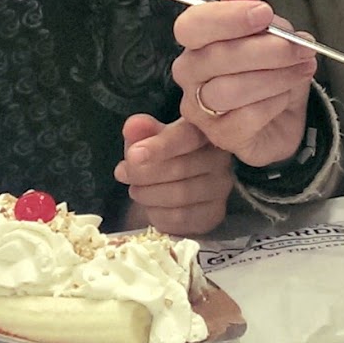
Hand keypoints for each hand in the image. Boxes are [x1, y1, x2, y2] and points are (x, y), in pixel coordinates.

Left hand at [113, 115, 232, 234]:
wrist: (173, 187)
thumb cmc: (162, 157)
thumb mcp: (148, 139)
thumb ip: (140, 131)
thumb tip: (133, 126)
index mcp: (204, 131)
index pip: (187, 137)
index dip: (160, 146)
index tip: (133, 155)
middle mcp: (220, 158)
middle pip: (181, 168)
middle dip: (144, 173)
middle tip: (122, 173)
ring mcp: (221, 187)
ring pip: (180, 194)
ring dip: (148, 194)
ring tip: (135, 189)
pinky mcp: (215, 213)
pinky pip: (181, 217)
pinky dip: (158, 213)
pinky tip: (151, 206)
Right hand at [171, 0, 315, 168]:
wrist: (285, 116)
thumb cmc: (270, 68)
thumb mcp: (267, 33)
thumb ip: (250, 5)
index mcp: (196, 42)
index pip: (192, 26)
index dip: (226, 18)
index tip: (265, 13)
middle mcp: (190, 74)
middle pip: (213, 58)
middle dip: (264, 50)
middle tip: (300, 46)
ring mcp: (200, 109)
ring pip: (228, 91)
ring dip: (274, 76)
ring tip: (303, 68)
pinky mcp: (220, 137)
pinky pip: (245, 118)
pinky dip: (273, 103)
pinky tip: (286, 96)